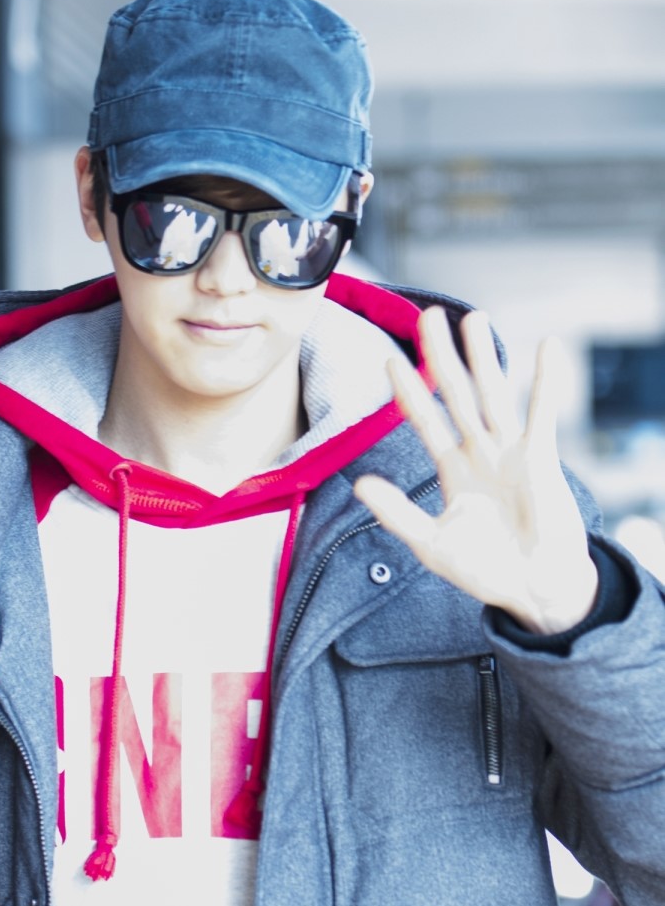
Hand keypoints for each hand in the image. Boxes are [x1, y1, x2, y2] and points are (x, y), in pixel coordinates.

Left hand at [354, 307, 597, 634]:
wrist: (532, 589)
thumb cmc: (486, 570)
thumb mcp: (431, 543)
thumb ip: (397, 513)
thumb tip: (358, 485)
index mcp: (453, 472)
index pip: (426, 421)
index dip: (410, 392)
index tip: (391, 361)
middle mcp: (480, 454)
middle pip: (457, 394)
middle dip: (442, 357)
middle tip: (428, 317)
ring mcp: (510, 452)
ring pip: (493, 394)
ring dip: (484, 357)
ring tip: (474, 319)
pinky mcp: (540, 458)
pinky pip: (542, 412)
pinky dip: (544, 381)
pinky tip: (547, 347)